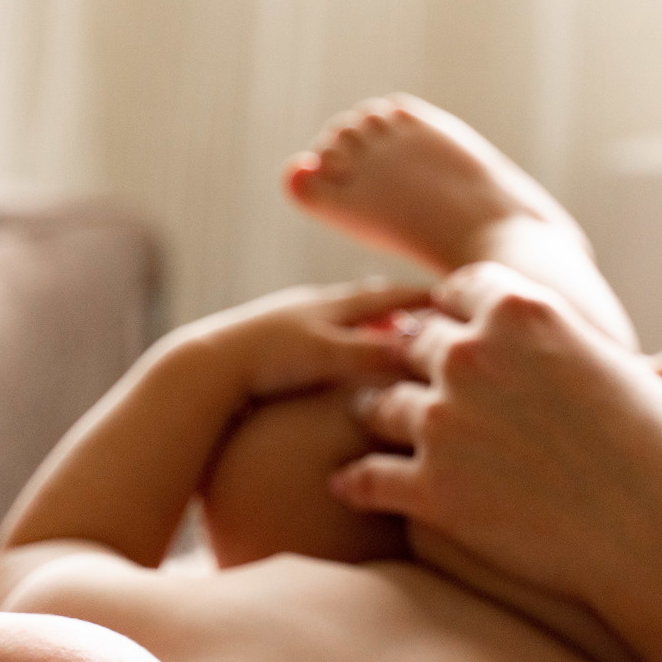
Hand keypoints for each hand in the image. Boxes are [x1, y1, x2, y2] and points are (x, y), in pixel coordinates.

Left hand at [204, 279, 433, 402]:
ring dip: (369, 322)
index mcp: (333, 304)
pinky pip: (320, 338)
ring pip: (342, 318)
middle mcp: (314, 306)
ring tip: (388, 328)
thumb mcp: (328, 355)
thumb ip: (376, 352)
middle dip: (401, 302)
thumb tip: (426, 350)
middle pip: (369, 299)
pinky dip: (341, 342)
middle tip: (430, 305)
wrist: (202, 368)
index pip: (394, 294)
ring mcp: (291, 323)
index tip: (459, 295)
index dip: (428, 296)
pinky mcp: (271, 345)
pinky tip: (338, 358)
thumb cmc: (266, 359)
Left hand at [328, 262, 661, 608]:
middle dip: (418, 364)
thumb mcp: (620, 367)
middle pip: (413, 343)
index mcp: (522, 311)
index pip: (459, 289)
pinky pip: (367, 478)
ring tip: (382, 434)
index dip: (457, 311)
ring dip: (384, 419)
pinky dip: (360, 482)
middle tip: (417, 385)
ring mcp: (444, 422)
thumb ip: (570, 345)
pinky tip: (354, 488)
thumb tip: (570, 351)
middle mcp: (472, 355)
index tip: (458, 331)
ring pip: (379, 406)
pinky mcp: (431, 490)